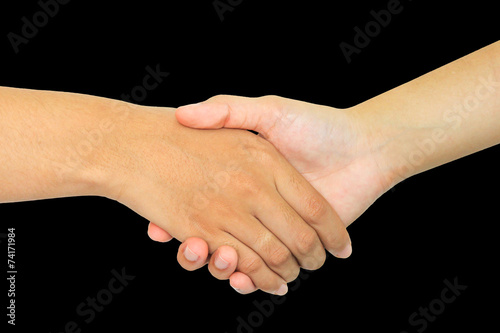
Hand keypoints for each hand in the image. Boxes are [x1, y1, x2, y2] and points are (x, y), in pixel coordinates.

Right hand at [109, 106, 350, 294]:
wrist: (366, 149)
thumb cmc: (317, 126)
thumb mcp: (268, 112)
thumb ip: (228, 110)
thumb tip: (182, 114)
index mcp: (245, 179)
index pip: (203, 204)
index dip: (178, 218)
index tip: (158, 227)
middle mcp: (256, 206)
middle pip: (215, 237)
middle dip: (197, 250)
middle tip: (185, 248)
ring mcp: (275, 227)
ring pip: (238, 258)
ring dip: (221, 266)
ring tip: (210, 257)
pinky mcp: (296, 247)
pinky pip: (266, 269)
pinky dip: (251, 279)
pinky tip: (241, 277)